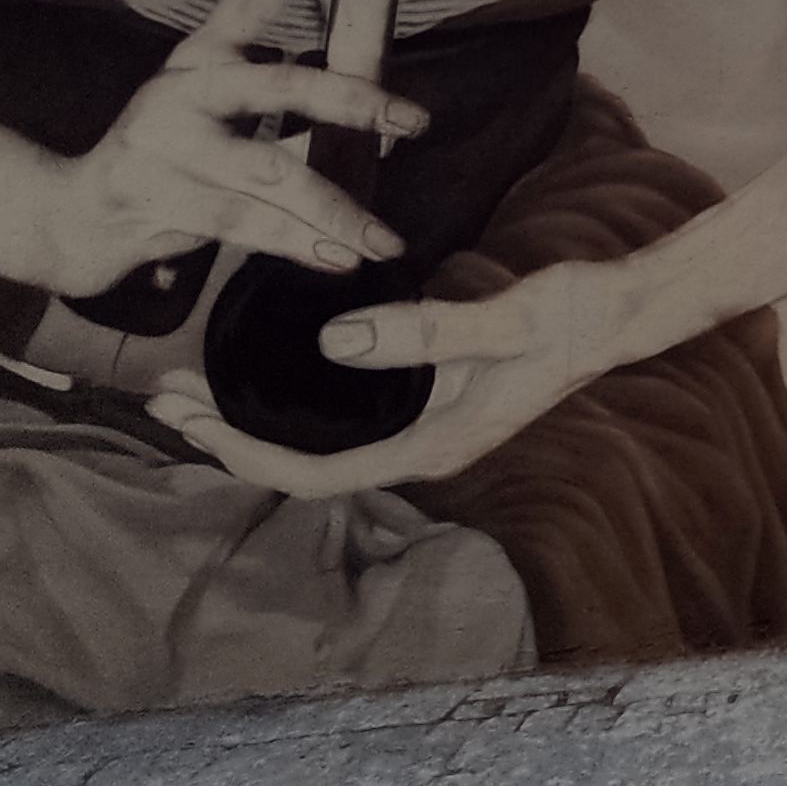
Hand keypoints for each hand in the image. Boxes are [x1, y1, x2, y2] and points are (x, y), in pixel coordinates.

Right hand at [34, 0, 427, 298]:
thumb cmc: (173, 160)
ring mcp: (167, 145)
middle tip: (416, 119)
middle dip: (353, 102)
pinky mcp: (158, 197)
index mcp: (201, 58)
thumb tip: (381, 120)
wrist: (77, 220)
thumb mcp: (221, 118)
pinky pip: (245, 223)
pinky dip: (298, 244)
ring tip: (387, 239)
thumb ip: (287, 112)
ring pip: (270, 174)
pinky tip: (341, 259)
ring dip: (336, 211)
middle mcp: (182, 90)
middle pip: (278, 87)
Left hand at [146, 255, 629, 495]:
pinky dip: (291, 404)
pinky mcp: (430, 402)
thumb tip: (332, 342)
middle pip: (306, 466)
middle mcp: (424, 447)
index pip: (320, 474)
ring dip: (253, 423)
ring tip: (194, 390)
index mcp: (438, 444)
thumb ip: (425, 331)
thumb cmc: (572, 314)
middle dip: (230, 439)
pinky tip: (265, 377)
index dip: (248, 455)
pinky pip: (344, 421)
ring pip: (320, 444)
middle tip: (164, 397)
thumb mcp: (504, 319)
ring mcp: (426, 428)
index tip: (193, 422)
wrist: (622, 311)